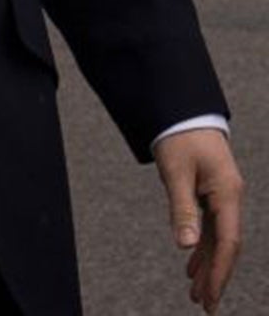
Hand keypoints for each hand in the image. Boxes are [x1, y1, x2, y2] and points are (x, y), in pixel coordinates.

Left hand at [154, 128, 243, 311]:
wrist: (184, 110)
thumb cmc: (180, 137)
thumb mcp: (176, 172)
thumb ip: (182, 208)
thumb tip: (185, 244)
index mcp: (227, 194)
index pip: (227, 243)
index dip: (219, 271)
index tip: (209, 295)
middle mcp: (229, 198)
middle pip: (226, 246)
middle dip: (216, 276)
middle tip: (203, 304)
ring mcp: (222, 196)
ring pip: (218, 238)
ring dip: (207, 264)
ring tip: (195, 291)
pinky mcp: (212, 193)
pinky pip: (211, 226)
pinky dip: (202, 246)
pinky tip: (191, 262)